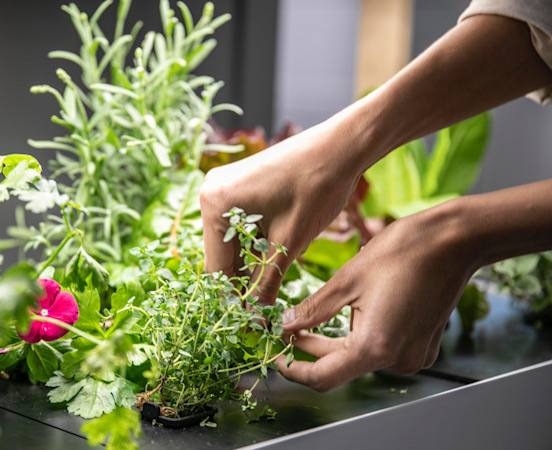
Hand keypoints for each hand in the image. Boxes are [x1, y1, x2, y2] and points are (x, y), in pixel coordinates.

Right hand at [200, 121, 366, 304]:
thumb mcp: (289, 244)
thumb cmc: (317, 188)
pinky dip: (252, 245)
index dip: (234, 299)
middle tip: (260, 314)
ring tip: (267, 292)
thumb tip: (254, 318)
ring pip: (229, 242)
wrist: (342, 146)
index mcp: (215, 205)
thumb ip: (265, 282)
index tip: (249, 324)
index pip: (216, 267)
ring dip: (247, 265)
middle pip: (219, 255)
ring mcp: (221, 187)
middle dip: (240, 282)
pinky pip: (237, 226)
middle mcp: (209, 193)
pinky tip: (270, 261)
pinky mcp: (237, 185)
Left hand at [277, 204, 475, 390]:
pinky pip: (380, 348)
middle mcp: (397, 360)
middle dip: (310, 348)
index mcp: (375, 347)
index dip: (293, 369)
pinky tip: (353, 310)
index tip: (275, 355)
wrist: (453, 241)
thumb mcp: (346, 280)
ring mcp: (413, 355)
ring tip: (316, 314)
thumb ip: (311, 310)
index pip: (322, 377)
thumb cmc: (402, 253)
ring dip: (335, 339)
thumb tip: (284, 325)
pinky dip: (361, 335)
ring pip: (358, 356)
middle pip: (339, 365)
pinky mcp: (422, 346)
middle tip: (286, 327)